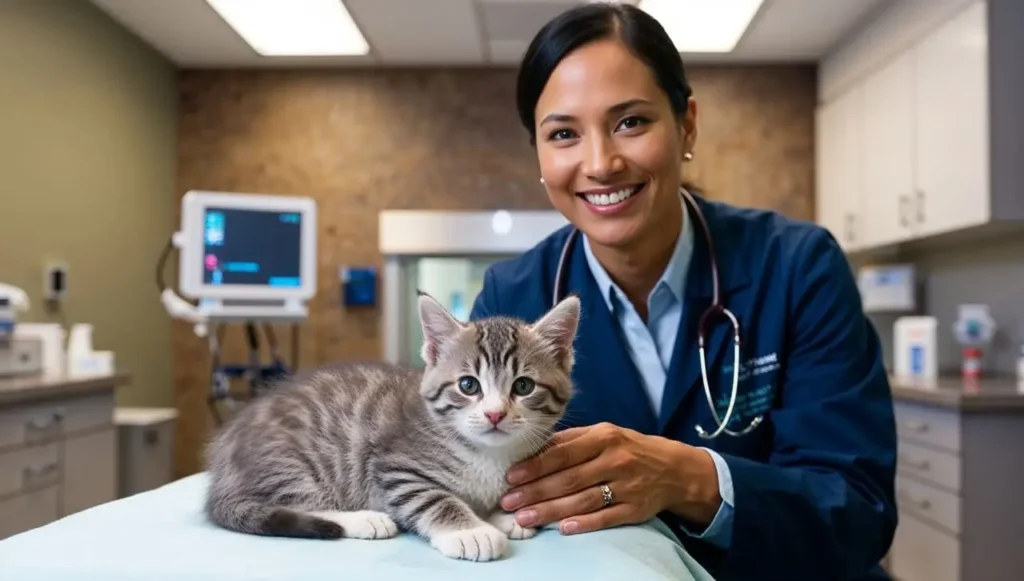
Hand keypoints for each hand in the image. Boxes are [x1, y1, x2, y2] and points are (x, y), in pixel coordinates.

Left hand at [499, 422, 721, 534]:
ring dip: (551, 511)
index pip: (563, 453)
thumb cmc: (628, 448)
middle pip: (569, 479)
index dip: (535, 465)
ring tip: (525, 518)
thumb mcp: (603, 434)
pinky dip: (585, 523)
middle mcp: (615, 461)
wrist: (673, 469)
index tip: (511, 476)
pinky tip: (562, 529)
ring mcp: (627, 486)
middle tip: (508, 502)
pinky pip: (606, 518)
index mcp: (604, 438)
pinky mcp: (636, 509)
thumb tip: (534, 448)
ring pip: (583, 501)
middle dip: (535, 491)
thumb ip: (571, 440)